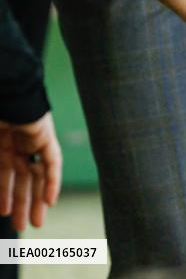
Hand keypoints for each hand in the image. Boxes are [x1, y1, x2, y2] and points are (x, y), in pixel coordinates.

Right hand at [0, 112, 61, 229]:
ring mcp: (31, 138)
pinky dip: (52, 181)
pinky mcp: (44, 134)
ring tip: (37, 223)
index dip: (4, 193)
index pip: (5, 173)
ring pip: (38, 174)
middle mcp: (17, 142)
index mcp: (1, 143)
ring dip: (37, 198)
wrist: (3, 89)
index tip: (3, 212)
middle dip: (22, 201)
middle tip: (22, 225)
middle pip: (22, 177)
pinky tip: (50, 202)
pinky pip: (51, 160)